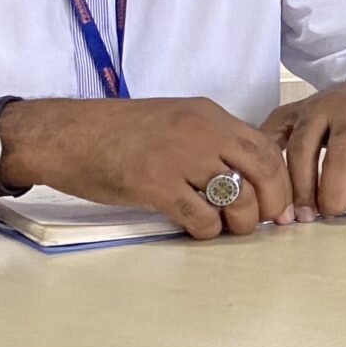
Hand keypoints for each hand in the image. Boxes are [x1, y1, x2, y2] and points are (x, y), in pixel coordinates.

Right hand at [0, 97, 295, 237]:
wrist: (64, 134)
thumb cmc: (117, 133)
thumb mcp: (175, 122)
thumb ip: (212, 143)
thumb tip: (247, 179)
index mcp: (209, 115)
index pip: (266, 147)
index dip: (281, 181)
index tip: (280, 204)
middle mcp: (202, 132)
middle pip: (264, 172)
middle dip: (272, 204)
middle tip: (263, 223)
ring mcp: (179, 158)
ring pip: (238, 198)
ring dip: (239, 222)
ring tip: (226, 227)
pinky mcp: (155, 185)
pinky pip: (200, 217)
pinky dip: (206, 230)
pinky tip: (196, 229)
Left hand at [262, 68, 345, 219]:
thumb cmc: (344, 108)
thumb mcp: (304, 113)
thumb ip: (275, 138)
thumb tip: (254, 182)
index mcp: (319, 110)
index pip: (301, 151)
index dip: (298, 187)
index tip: (299, 214)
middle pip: (339, 158)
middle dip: (332, 195)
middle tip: (332, 211)